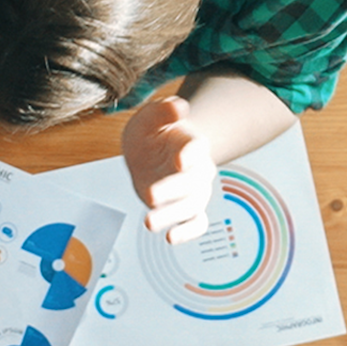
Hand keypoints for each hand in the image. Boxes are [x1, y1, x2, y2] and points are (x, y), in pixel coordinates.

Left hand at [122, 96, 217, 243]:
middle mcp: (197, 168)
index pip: (196, 148)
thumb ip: (163, 111)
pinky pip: (196, 223)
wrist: (153, 151)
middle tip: (151, 195)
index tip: (181, 159)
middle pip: (193, 180)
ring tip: (149, 223)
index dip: (191, 153)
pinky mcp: (185, 208)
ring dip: (172, 215)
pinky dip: (187, 232)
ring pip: (192, 205)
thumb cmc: (153, 133)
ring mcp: (193, 190)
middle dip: (174, 189)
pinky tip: (170, 238)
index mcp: (190, 144)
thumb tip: (177, 107)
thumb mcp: (150, 117)